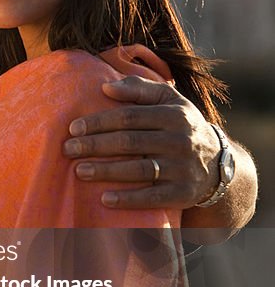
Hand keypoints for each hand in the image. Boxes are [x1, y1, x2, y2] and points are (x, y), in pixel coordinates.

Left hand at [62, 75, 219, 209]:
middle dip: (95, 146)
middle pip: (130, 142)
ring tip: (79, 171)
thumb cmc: (181, 126)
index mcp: (174, 115)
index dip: (99, 122)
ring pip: (139, 169)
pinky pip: (153, 198)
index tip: (73, 128)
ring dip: (106, 171)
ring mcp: (184, 168)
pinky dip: (129, 199)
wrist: (219, 164)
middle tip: (68, 149)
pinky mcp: (184, 193)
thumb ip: (139, 89)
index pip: (129, 116)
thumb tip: (105, 87)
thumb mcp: (169, 100)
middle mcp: (181, 140)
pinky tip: (105, 199)